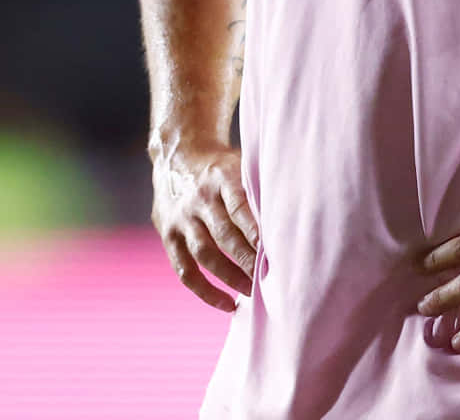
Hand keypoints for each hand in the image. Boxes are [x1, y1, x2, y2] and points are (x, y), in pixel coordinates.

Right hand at [150, 138, 258, 311]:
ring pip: (205, 254)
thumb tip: (291, 218)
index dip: (256, 231)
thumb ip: (258, 189)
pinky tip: (226, 304)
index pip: (240, 207)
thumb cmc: (222, 166)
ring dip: (230, 277)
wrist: (177, 155)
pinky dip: (205, 290)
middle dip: (248, 260)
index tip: (274, 252)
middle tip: (270, 280)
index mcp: (221, 177)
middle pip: (224, 235)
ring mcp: (181, 218)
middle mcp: (198, 198)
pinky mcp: (168, 235)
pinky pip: (185, 269)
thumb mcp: (240, 164)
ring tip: (253, 292)